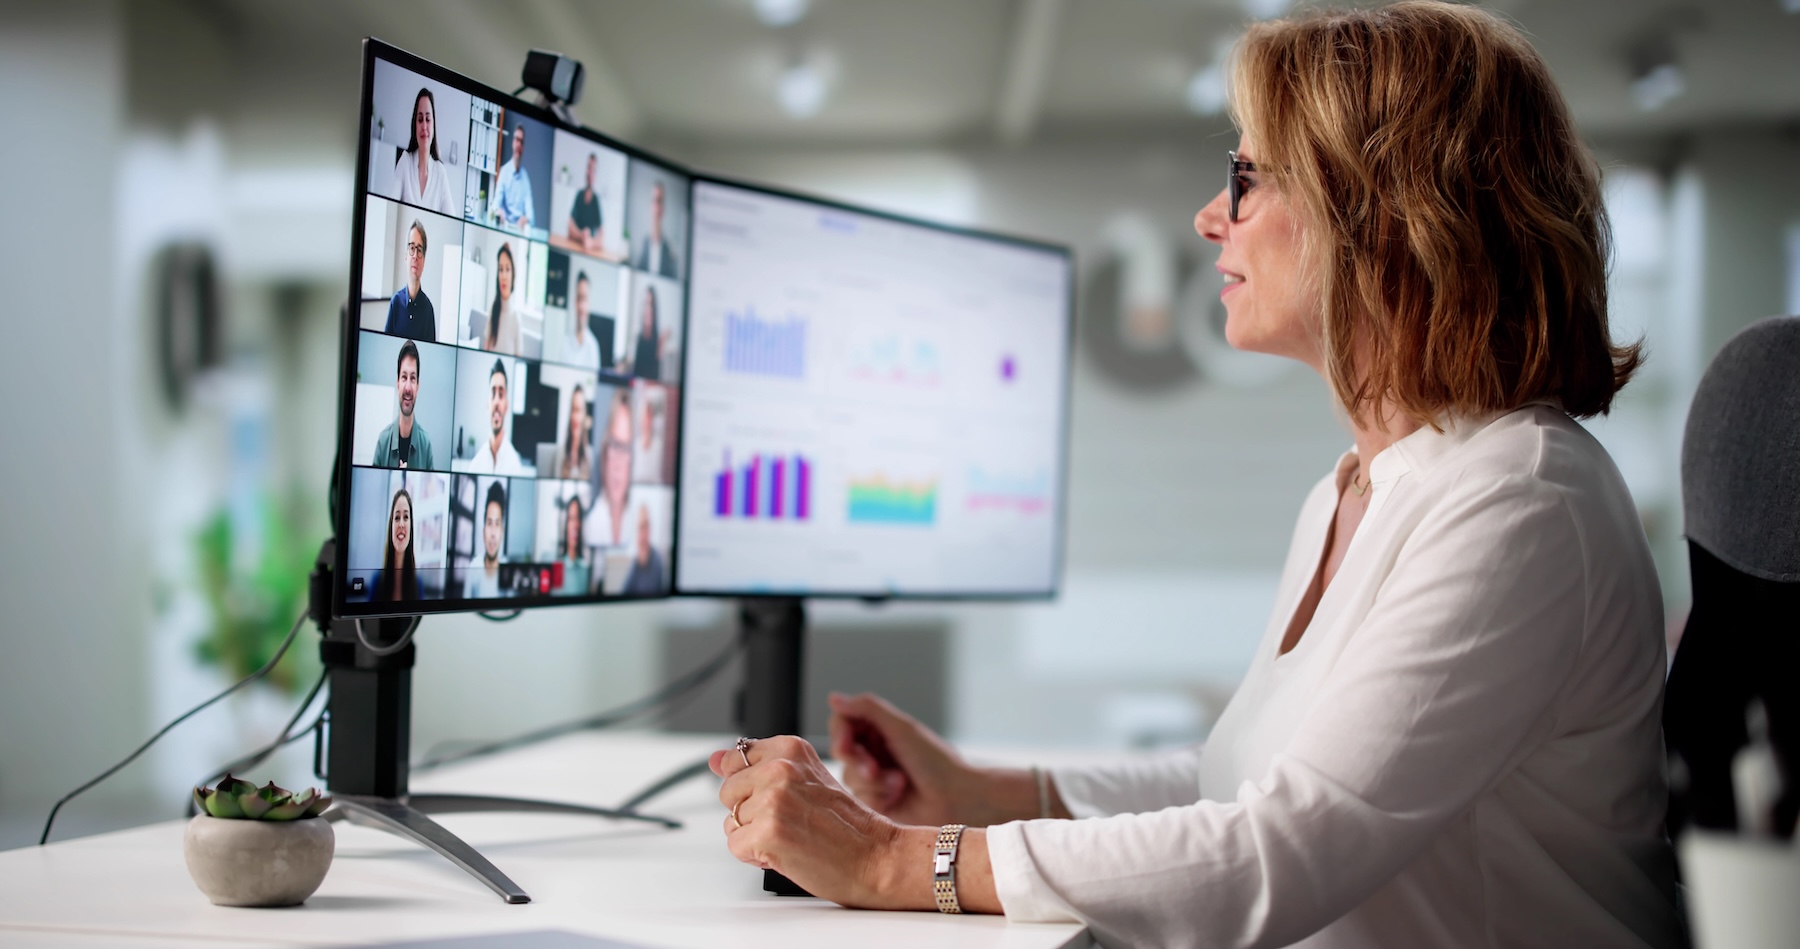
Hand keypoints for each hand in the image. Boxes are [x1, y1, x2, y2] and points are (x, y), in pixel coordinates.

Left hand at [708, 736, 925, 909]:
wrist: (877, 858)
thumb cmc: (848, 825)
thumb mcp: (806, 779)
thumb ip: (758, 765)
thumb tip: (715, 758)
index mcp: (790, 749)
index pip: (736, 760)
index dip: (752, 787)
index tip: (777, 797)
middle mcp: (780, 769)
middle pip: (728, 792)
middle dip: (750, 812)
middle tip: (790, 821)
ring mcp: (773, 800)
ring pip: (731, 821)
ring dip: (754, 835)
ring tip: (791, 836)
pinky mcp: (768, 833)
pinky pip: (736, 846)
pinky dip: (756, 856)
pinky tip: (786, 852)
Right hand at [827, 692, 977, 825]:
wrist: (957, 798)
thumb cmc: (936, 761)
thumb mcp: (901, 728)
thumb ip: (867, 709)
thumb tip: (833, 698)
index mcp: (880, 729)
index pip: (843, 723)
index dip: (839, 733)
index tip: (846, 745)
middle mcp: (874, 750)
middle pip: (841, 750)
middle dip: (857, 761)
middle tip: (873, 769)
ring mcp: (874, 777)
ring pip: (848, 776)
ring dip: (874, 781)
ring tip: (900, 783)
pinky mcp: (875, 801)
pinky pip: (859, 797)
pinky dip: (879, 795)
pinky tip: (899, 795)